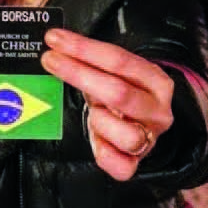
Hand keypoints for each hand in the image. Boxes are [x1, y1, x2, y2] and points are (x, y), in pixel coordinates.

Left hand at [41, 27, 174, 180]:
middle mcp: (157, 110)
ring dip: (101, 121)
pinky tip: (96, 140)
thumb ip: (92, 60)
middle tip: (51, 60)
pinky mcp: (137, 163)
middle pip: (118, 92)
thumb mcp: (114, 73)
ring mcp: (150, 138)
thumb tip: (57, 46)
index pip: (119, 60)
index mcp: (155, 81)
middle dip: (78, 74)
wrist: (141, 123)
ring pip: (128, 136)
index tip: (56, 40)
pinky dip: (104, 154)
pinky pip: (122, 167)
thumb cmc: (122, 93)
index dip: (84, 48)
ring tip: (93, 112)